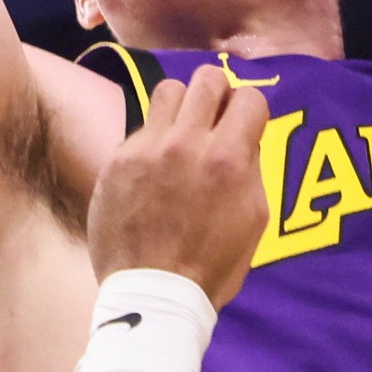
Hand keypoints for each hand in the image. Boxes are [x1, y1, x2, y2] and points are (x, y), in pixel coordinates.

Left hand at [87, 65, 271, 304]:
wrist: (153, 293)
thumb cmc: (212, 264)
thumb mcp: (254, 219)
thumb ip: (251, 168)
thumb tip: (246, 137)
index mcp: (228, 160)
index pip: (250, 98)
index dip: (251, 110)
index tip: (244, 125)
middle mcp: (187, 144)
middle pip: (207, 78)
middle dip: (218, 95)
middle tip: (215, 119)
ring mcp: (147, 149)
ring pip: (169, 90)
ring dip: (182, 107)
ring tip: (182, 133)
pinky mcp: (117, 160)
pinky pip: (141, 128)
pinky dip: (153, 142)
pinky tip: (154, 170)